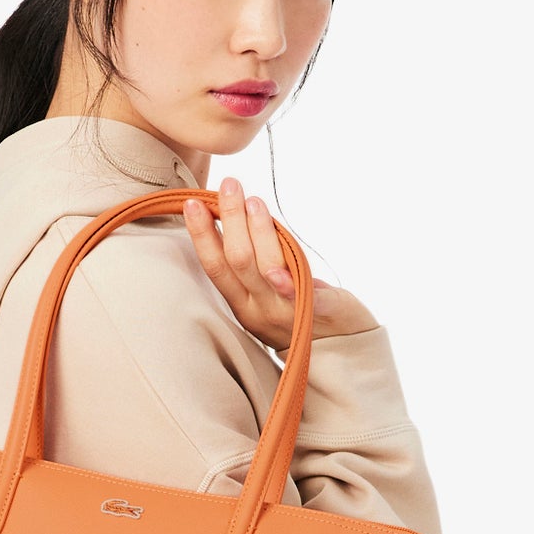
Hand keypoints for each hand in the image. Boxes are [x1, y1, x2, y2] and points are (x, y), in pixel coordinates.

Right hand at [182, 177, 379, 356]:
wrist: (340, 347)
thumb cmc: (296, 310)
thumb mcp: (263, 291)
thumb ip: (249, 260)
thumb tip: (229, 212)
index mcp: (242, 302)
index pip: (215, 266)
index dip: (202, 235)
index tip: (192, 203)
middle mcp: (259, 309)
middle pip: (238, 261)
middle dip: (230, 220)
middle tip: (228, 185)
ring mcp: (287, 312)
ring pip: (265, 269)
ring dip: (258, 232)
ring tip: (255, 201)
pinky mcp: (318, 312)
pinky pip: (303, 298)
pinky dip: (290, 285)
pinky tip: (282, 272)